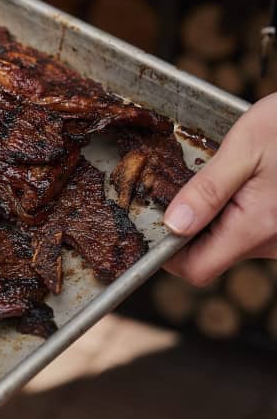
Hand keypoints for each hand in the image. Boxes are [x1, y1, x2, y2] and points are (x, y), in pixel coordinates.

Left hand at [164, 92, 276, 284]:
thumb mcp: (244, 148)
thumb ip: (207, 190)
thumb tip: (173, 225)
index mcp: (256, 227)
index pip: (197, 269)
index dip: (167, 255)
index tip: (153, 226)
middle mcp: (273, 243)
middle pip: (210, 256)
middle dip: (187, 229)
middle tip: (178, 190)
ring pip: (229, 242)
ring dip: (210, 218)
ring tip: (213, 179)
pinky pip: (248, 230)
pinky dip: (232, 212)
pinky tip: (234, 183)